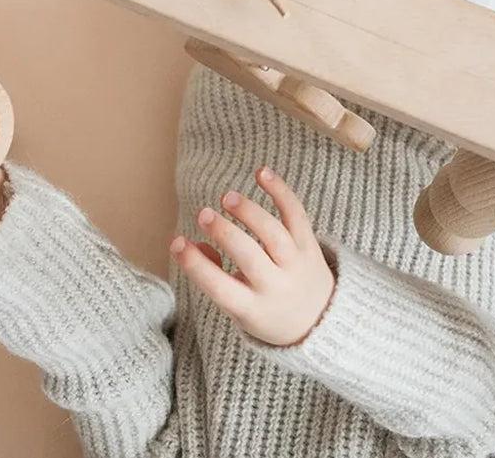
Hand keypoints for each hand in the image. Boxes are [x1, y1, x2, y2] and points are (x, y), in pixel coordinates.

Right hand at [170, 167, 334, 346]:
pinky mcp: (310, 246)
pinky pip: (296, 215)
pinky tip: (261, 173)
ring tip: (227, 198)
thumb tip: (194, 245)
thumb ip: (213, 275)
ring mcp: (296, 266)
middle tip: (203, 214)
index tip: (176, 242)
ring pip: (274, 234)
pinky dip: (280, 191)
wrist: (318, 321)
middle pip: (250, 258)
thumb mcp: (236, 306)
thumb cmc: (265, 310)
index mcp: (252, 309)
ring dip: (249, 212)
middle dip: (225, 233)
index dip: (195, 265)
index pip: (219, 287)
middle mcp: (275, 288)